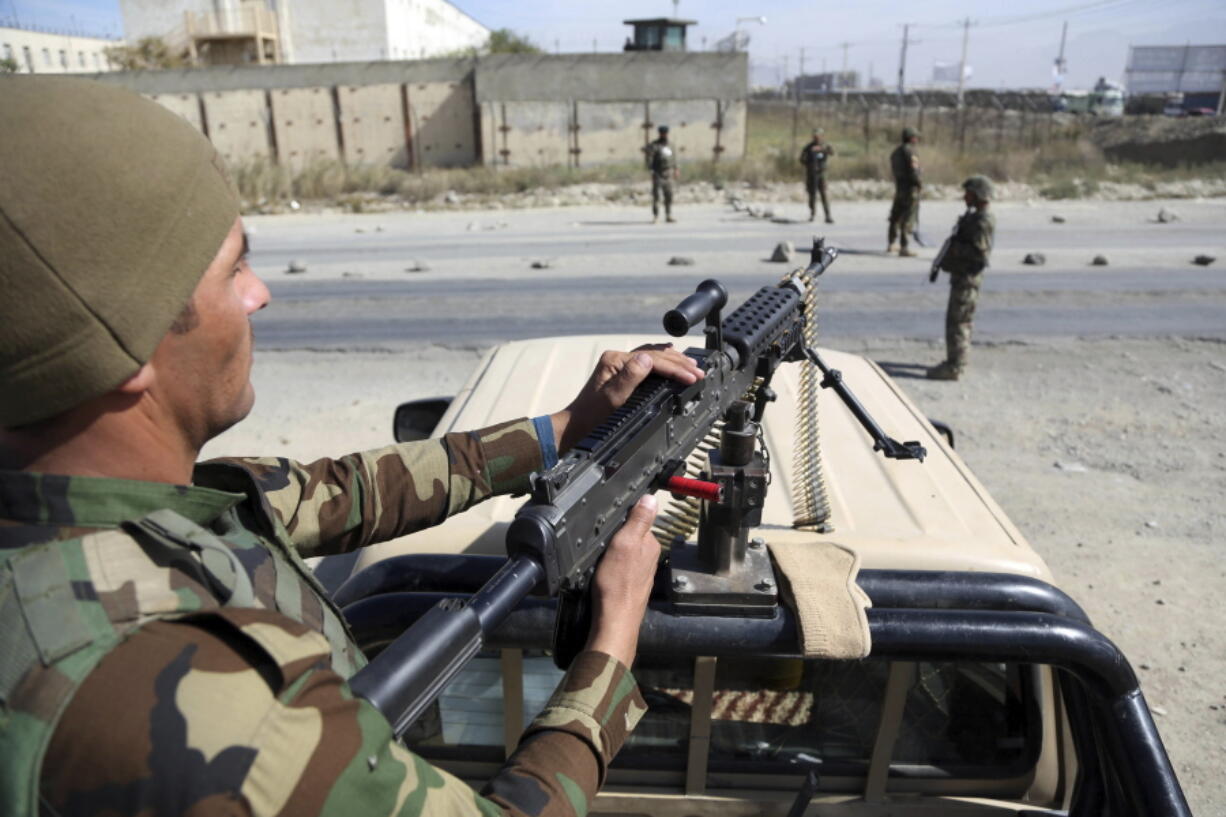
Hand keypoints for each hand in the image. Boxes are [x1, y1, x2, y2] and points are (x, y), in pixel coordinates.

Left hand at [551, 344, 703, 452]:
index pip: (652, 360)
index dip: (674, 368)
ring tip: (691, 364)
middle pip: (654, 355)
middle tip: (698, 371)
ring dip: (673, 360)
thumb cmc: (593, 416)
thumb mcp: (612, 399)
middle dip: (679, 363)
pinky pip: (648, 362)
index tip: (691, 377)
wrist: (578, 425)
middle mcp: (617, 358)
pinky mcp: (622, 372)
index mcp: (615, 360)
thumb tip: (647, 359)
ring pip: (653, 355)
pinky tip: (671, 359)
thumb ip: (630, 377)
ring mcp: (620, 364)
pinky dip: (663, 362)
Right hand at [585, 494, 660, 666]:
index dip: (621, 521)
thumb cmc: (618, 585)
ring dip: (613, 553)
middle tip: (601, 544)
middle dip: (617, 538)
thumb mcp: (625, 544)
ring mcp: (641, 572)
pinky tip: (603, 573)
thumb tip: (651, 498)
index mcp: (651, 544)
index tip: (608, 526)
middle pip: (631, 537)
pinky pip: (621, 568)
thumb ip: (638, 520)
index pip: (638, 521)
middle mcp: (650, 557)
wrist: (614, 620)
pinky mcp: (631, 584)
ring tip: (600, 560)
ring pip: (625, 553)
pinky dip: (612, 567)